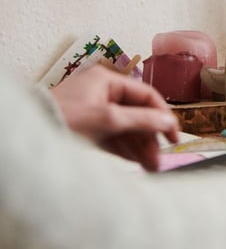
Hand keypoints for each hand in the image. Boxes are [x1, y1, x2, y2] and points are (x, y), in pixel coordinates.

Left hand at [50, 65, 179, 171]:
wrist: (29, 136)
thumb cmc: (65, 118)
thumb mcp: (108, 119)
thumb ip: (142, 120)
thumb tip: (170, 121)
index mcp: (108, 82)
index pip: (147, 96)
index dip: (164, 115)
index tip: (174, 136)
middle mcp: (103, 94)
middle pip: (138, 115)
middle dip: (150, 138)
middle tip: (159, 158)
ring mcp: (95, 112)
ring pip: (127, 129)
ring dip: (141, 147)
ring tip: (151, 167)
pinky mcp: (88, 129)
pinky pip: (114, 138)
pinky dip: (126, 150)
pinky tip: (138, 162)